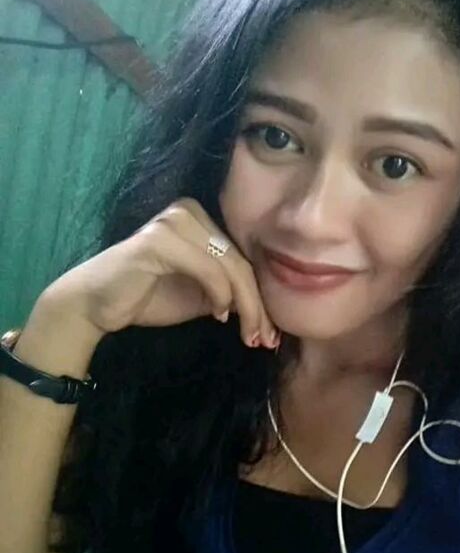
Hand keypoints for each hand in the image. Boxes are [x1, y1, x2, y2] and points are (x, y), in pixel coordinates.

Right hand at [42, 198, 278, 348]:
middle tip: (266, 340)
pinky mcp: (160, 239)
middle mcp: (190, 212)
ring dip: (246, 306)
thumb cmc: (147, 297)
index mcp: (202, 219)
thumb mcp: (201, 297)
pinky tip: (219, 316)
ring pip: (230, 266)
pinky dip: (220, 294)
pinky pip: (208, 267)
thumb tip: (269, 311)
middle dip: (259, 306)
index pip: (243, 259)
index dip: (261, 298)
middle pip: (241, 262)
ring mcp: (175, 221)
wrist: (97, 305)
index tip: (271, 334)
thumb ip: (230, 294)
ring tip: (249, 336)